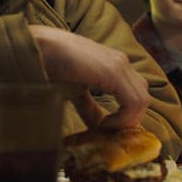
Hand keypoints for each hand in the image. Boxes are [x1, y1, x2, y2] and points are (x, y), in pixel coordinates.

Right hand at [28, 25, 149, 129]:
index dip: (127, 116)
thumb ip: (90, 108)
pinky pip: (134, 102)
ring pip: (142, 100)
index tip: (107, 130)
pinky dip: (122, 119)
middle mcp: (122, 63)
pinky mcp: (114, 72)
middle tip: (108, 132)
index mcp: (115, 65)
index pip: (135, 93)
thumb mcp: (76, 92)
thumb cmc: (53, 66)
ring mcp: (119, 65)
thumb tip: (98, 127)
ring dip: (126, 121)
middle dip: (129, 120)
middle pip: (142, 97)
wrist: (39, 48)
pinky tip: (103, 124)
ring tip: (104, 128)